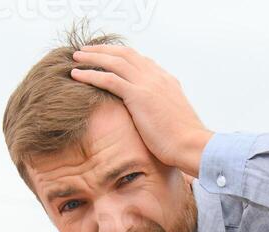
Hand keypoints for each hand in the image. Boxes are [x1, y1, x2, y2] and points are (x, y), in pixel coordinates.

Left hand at [71, 44, 212, 176]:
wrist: (192, 145)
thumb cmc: (184, 140)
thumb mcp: (173, 118)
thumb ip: (161, 109)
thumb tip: (152, 117)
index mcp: (166, 80)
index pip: (140, 60)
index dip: (120, 56)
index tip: (107, 57)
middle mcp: (156, 76)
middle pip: (124, 54)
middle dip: (103, 50)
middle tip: (87, 51)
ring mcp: (147, 84)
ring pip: (114, 61)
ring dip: (93, 57)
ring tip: (77, 57)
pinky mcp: (138, 96)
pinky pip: (109, 79)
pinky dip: (90, 74)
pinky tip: (77, 74)